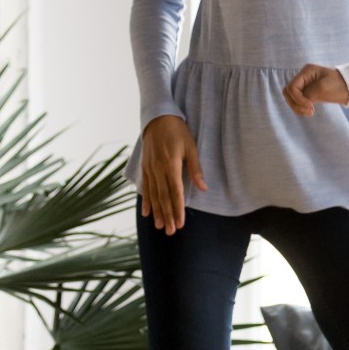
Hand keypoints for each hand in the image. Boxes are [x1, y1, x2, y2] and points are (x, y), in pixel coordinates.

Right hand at [138, 114, 205, 234]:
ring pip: (153, 195)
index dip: (178, 209)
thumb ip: (196, 169)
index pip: (175, 193)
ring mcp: (149, 169)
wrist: (157, 118)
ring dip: (157, 212)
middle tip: (170, 231)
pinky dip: (145, 200)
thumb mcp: (191, 147)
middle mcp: (157, 169)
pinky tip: (146, 212)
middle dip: (167, 215)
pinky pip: (145, 187)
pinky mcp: (144, 167)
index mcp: (170, 165)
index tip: (180, 223)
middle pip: (163, 197)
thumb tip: (204, 188)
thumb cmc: (177, 131)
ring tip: (159, 226)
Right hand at [282, 64, 348, 115]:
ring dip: (297, 107)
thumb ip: (309, 93)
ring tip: (310, 113)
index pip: (292, 87)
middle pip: (288, 92)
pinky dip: (301, 107)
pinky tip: (309, 112)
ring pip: (292, 98)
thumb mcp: (324, 88)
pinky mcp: (309, 93)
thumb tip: (300, 100)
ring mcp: (306, 85)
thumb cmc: (340, 85)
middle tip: (309, 111)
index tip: (310, 105)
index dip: (297, 98)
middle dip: (295, 103)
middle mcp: (304, 77)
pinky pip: (299, 101)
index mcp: (306, 72)